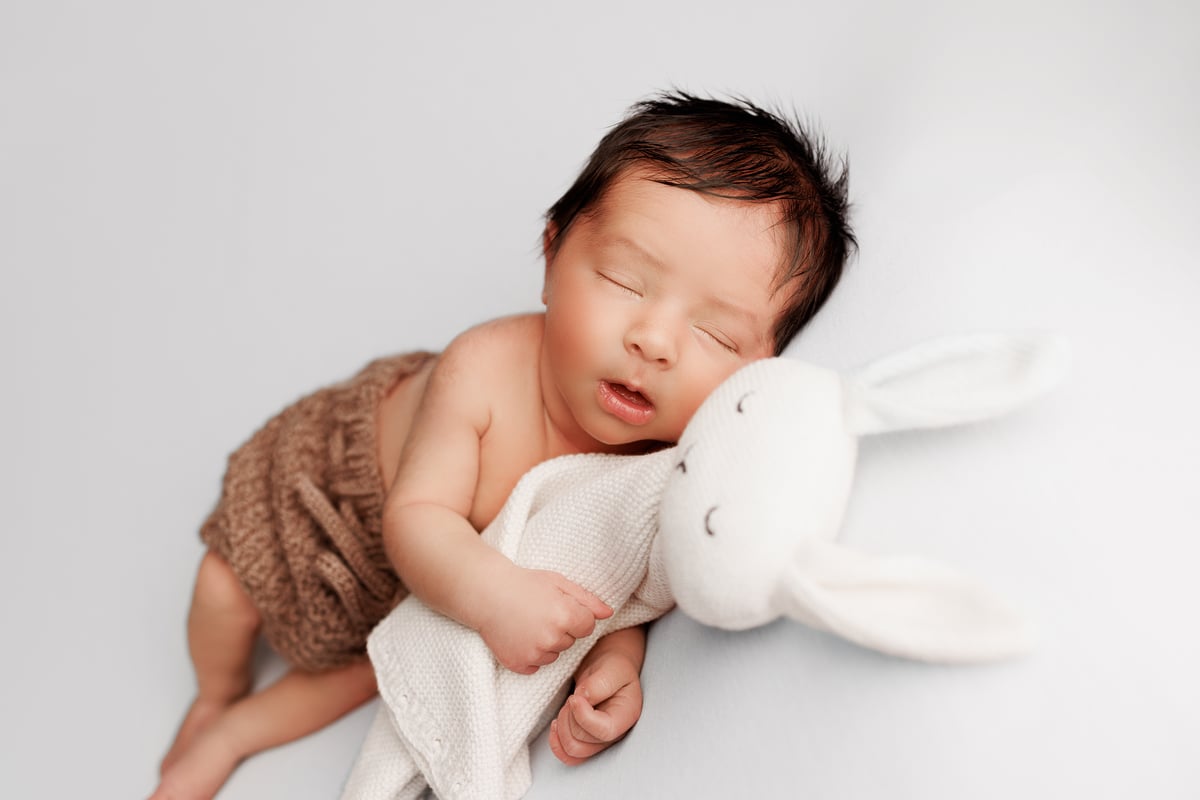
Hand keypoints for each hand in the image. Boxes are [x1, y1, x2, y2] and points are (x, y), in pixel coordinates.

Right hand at [477, 567, 611, 673]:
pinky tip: (519, 636)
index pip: (588, 626)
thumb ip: (588, 599)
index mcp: (566, 616)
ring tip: (528, 623)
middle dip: (561, 628)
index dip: (575, 615)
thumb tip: (609, 613)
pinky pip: (536, 665)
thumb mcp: (559, 582)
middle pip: (571, 641)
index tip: (558, 606)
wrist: (486, 593)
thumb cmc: (524, 584)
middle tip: (539, 612)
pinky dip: (530, 654)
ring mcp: (534, 653)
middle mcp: (552, 638)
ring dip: (547, 643)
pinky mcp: (519, 664)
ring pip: (555, 654)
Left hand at [548, 646, 642, 764]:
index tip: (575, 697)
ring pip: (573, 750)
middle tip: (573, 696)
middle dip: (569, 717)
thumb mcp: (611, 669)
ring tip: (567, 707)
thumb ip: (598, 685)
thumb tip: (581, 699)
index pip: (604, 731)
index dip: (583, 716)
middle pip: (583, 741)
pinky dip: (557, 743)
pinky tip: (555, 725)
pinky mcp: (587, 741)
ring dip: (562, 728)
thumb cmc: (613, 667)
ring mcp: (601, 740)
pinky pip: (569, 756)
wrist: (608, 667)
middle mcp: (616, 733)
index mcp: (627, 715)